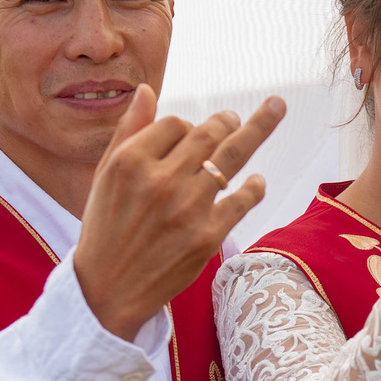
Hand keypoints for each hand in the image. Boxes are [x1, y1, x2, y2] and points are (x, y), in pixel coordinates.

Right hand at [73, 88, 285, 339]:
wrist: (107, 291)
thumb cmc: (107, 228)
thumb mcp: (105, 176)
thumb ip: (128, 131)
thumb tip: (148, 90)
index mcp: (130, 161)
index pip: (175, 123)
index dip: (186, 127)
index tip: (189, 137)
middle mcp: (160, 180)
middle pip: (208, 132)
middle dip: (227, 120)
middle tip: (236, 117)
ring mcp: (187, 208)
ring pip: (232, 156)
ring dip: (256, 129)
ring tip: (274, 109)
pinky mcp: (207, 236)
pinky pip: (243, 199)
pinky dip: (255, 185)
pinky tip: (256, 181)